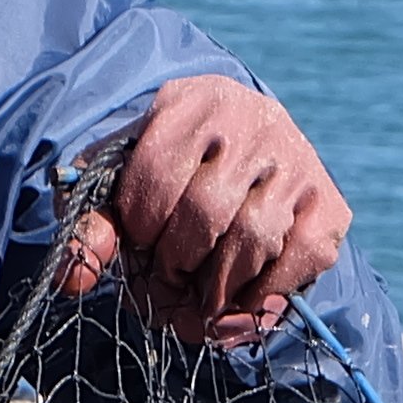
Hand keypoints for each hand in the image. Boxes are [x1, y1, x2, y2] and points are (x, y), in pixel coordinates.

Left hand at [62, 76, 349, 349]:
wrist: (242, 153)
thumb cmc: (167, 174)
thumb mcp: (118, 183)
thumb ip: (89, 224)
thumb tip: (72, 281)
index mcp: (190, 104)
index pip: (158, 173)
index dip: (141, 226)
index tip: (138, 243)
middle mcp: (253, 121)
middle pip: (207, 212)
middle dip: (177, 261)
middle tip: (167, 277)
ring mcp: (297, 160)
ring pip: (255, 237)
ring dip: (217, 284)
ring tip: (197, 294)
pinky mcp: (330, 202)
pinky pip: (302, 256)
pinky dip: (266, 292)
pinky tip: (239, 298)